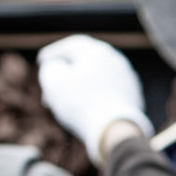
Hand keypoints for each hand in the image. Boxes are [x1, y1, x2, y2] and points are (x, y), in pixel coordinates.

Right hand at [37, 35, 152, 158]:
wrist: (115, 129)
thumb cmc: (81, 103)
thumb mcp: (54, 82)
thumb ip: (50, 67)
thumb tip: (56, 66)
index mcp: (97, 50)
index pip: (72, 45)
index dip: (53, 52)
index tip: (42, 62)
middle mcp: (116, 59)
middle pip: (85, 62)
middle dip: (66, 74)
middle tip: (51, 88)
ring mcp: (127, 78)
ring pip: (97, 77)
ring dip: (79, 87)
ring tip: (65, 103)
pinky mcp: (133, 96)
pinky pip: (108, 91)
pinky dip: (94, 96)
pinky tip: (85, 110)